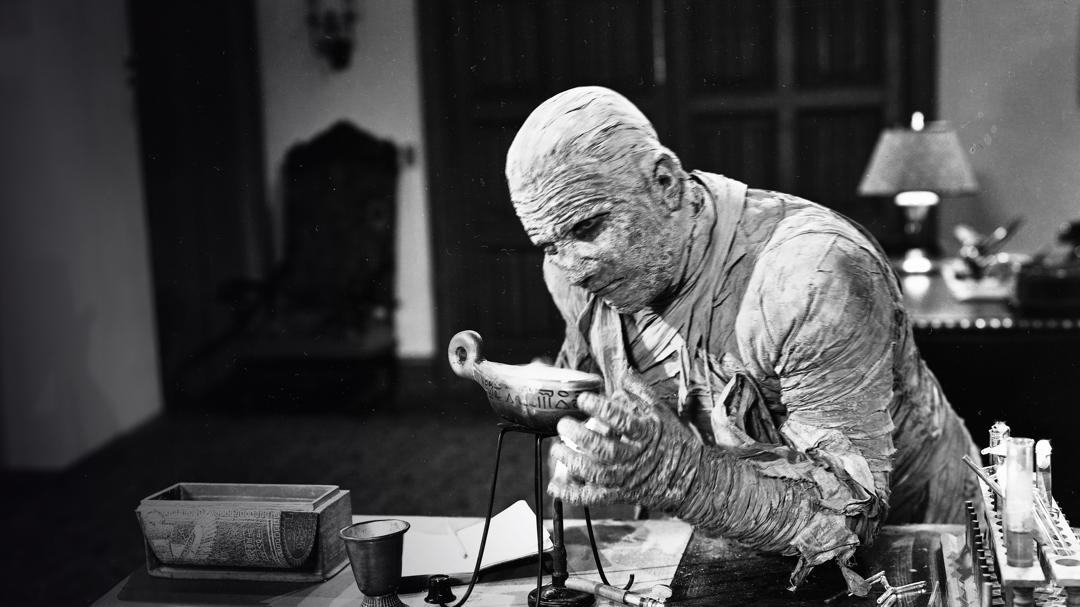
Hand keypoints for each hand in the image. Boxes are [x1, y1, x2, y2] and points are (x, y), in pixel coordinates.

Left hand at [548, 373, 703, 510]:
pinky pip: (593, 498)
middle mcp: (636, 457)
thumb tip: (625, 373)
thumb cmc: (673, 441)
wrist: (691, 478)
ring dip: (573, 462)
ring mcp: (627, 478)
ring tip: (557, 448)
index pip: (623, 421)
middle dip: (580, 436)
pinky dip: (572, 494)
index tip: (583, 399)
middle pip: (605, 449)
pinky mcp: (620, 495)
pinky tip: (555, 485)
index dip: (601, 409)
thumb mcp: (662, 413)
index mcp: (647, 434)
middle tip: (563, 424)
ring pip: (596, 473)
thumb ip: (642, 393)